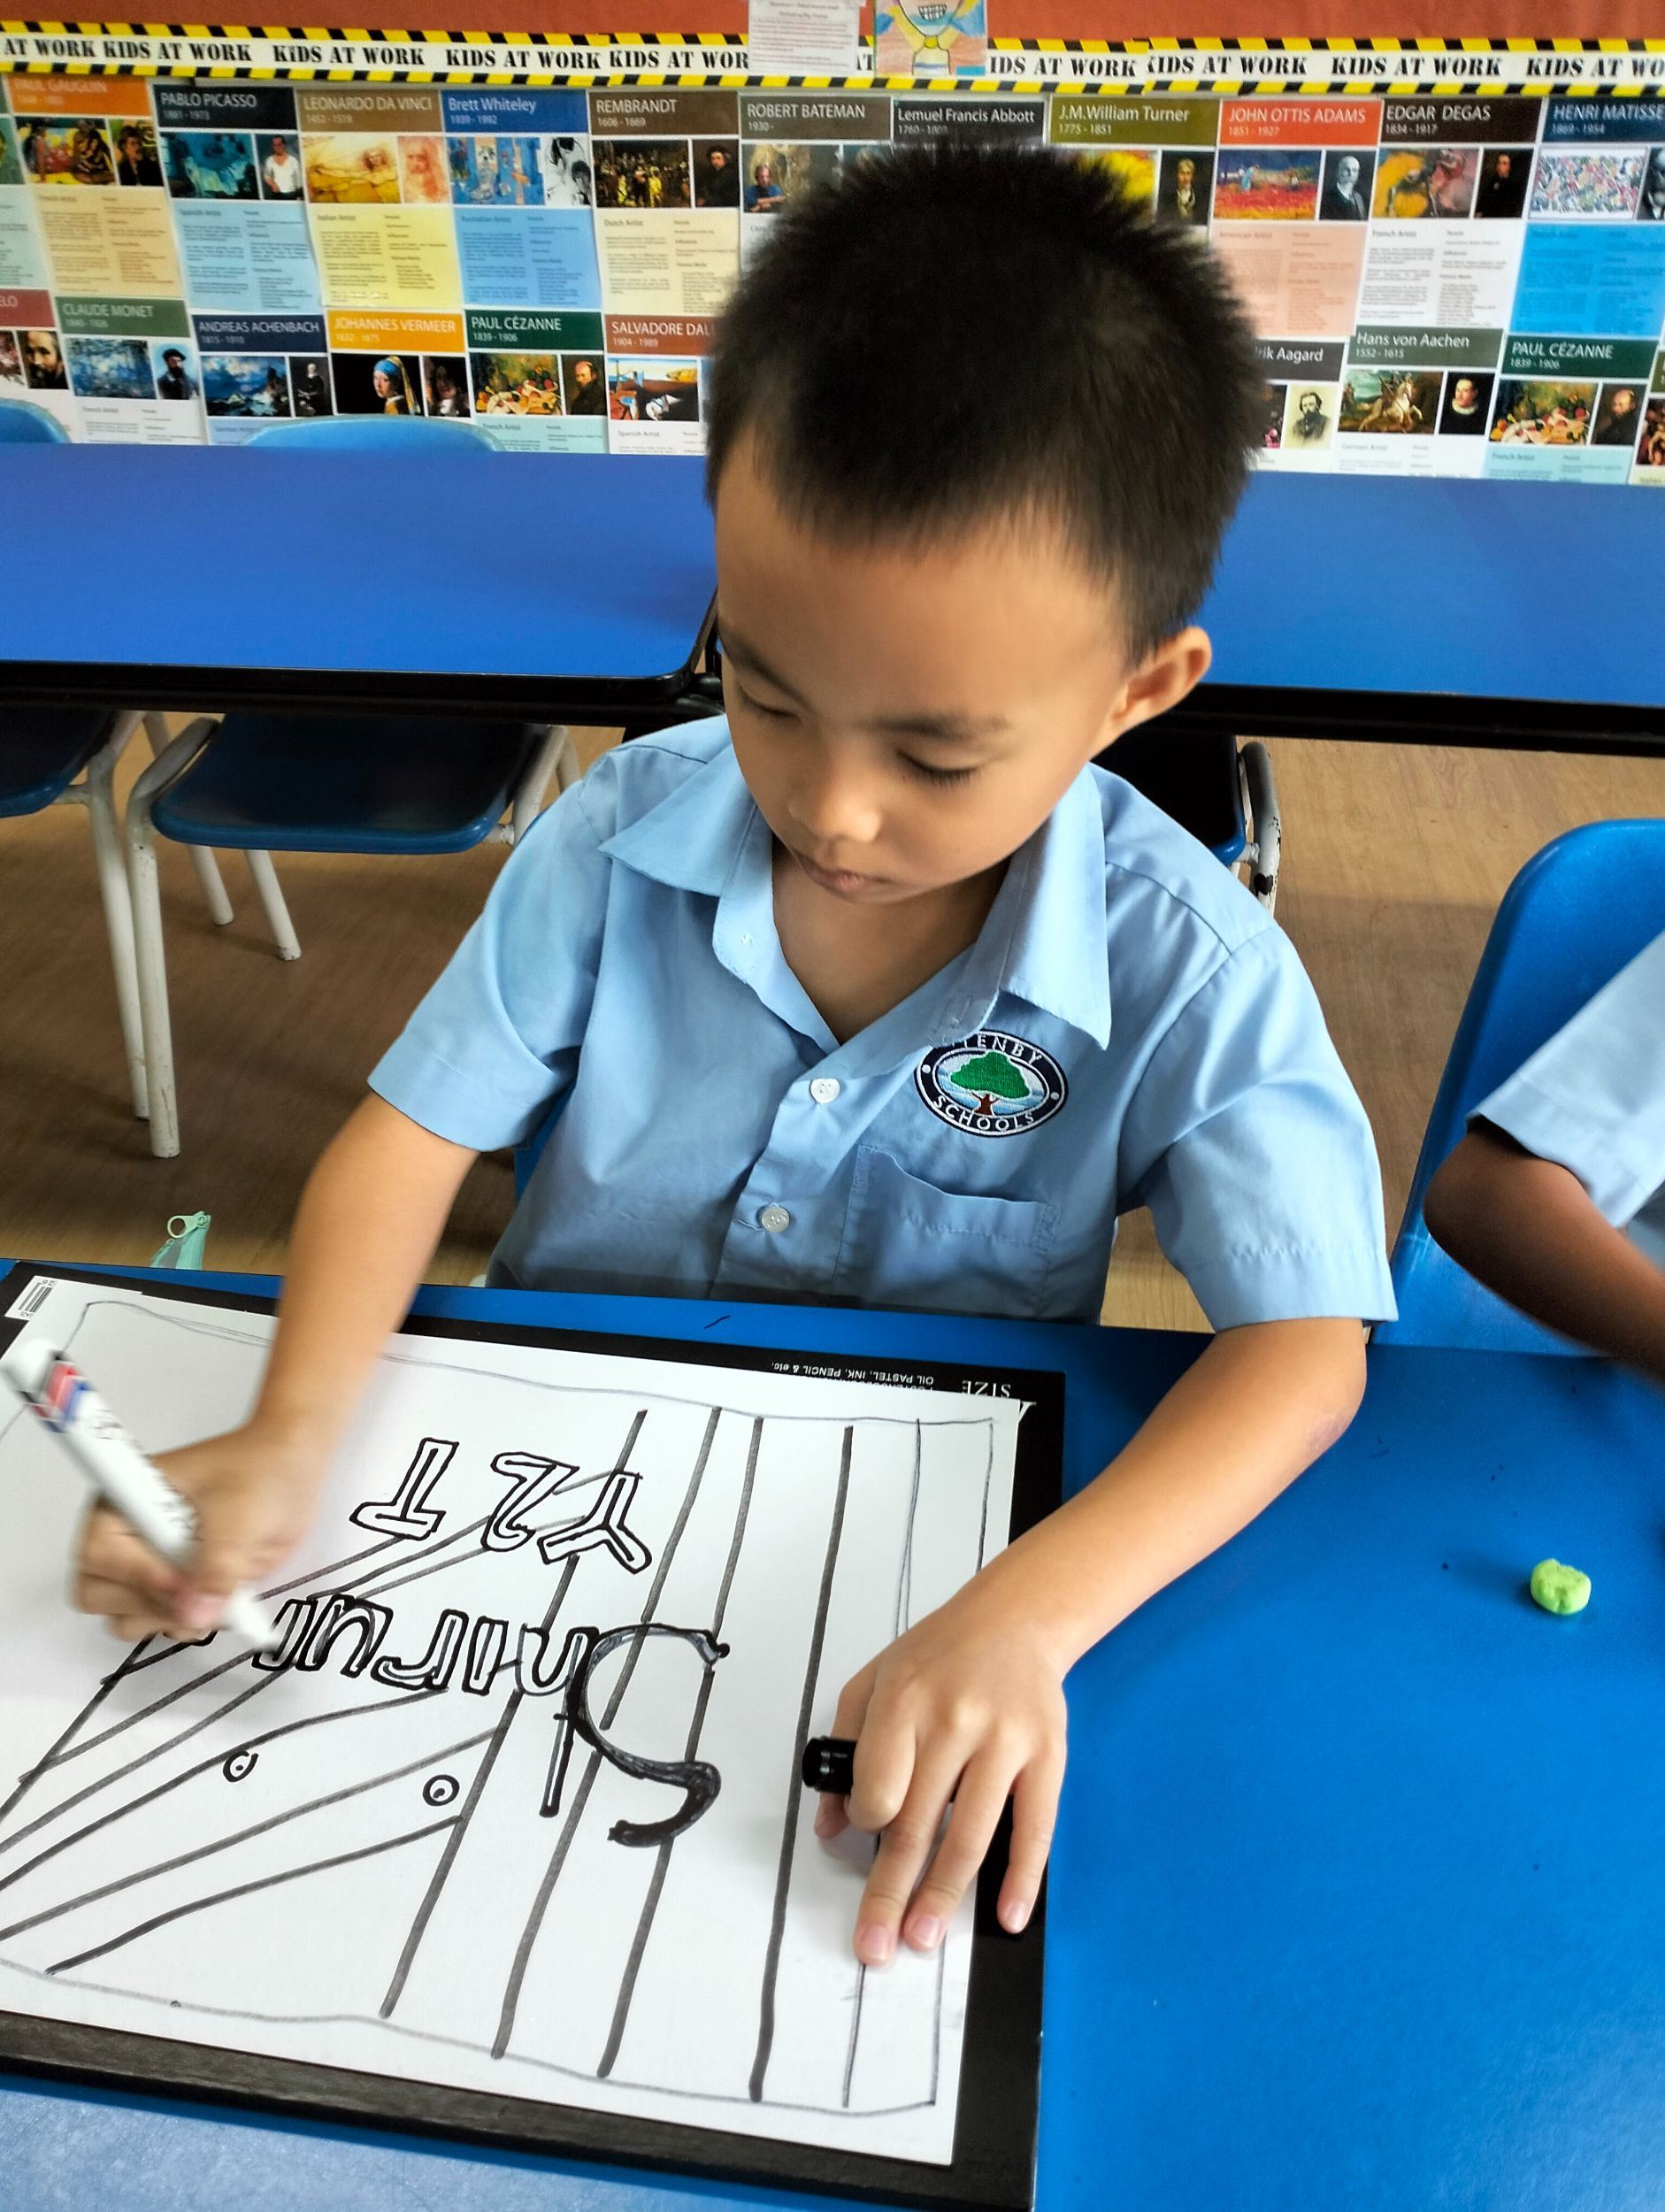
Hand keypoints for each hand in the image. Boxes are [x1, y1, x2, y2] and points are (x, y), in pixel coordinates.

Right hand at [72, 1422, 325, 1644]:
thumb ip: (216, 1568)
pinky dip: (185, 1625)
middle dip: (149, 1603)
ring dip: (167, 1619)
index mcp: (124, 1500)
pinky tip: (218, 1606)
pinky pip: (157, 1625)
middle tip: (198, 1593)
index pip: (98, 1551)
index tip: (180, 1580)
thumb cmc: (259, 1473)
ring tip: (213, 1597)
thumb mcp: (239, 1516)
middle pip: (97, 1594)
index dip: (135, 1573)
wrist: (290, 1470)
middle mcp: (125, 1536)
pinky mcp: (172, 1587)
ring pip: (124, 1618)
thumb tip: (194, 1615)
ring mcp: (147, 1565)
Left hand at [816, 1578, 1066, 1967]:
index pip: (878, 1788)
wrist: (1014, 1619)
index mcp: (904, 1700)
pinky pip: (1035, 1828)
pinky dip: (1022, 1877)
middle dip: (891, 1891)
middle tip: (875, 1946)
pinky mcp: (1047, 1757)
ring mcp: (1005, 1741)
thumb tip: (831, 1827)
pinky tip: (1007, 1915)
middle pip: (918, 1823)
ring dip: (944, 1896)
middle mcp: (955, 1721)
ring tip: (923, 1937)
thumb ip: (845, 1748)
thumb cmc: (936, 1656)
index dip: (867, 1822)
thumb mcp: (874, 1683)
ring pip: (970, 1835)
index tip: (869, 1829)